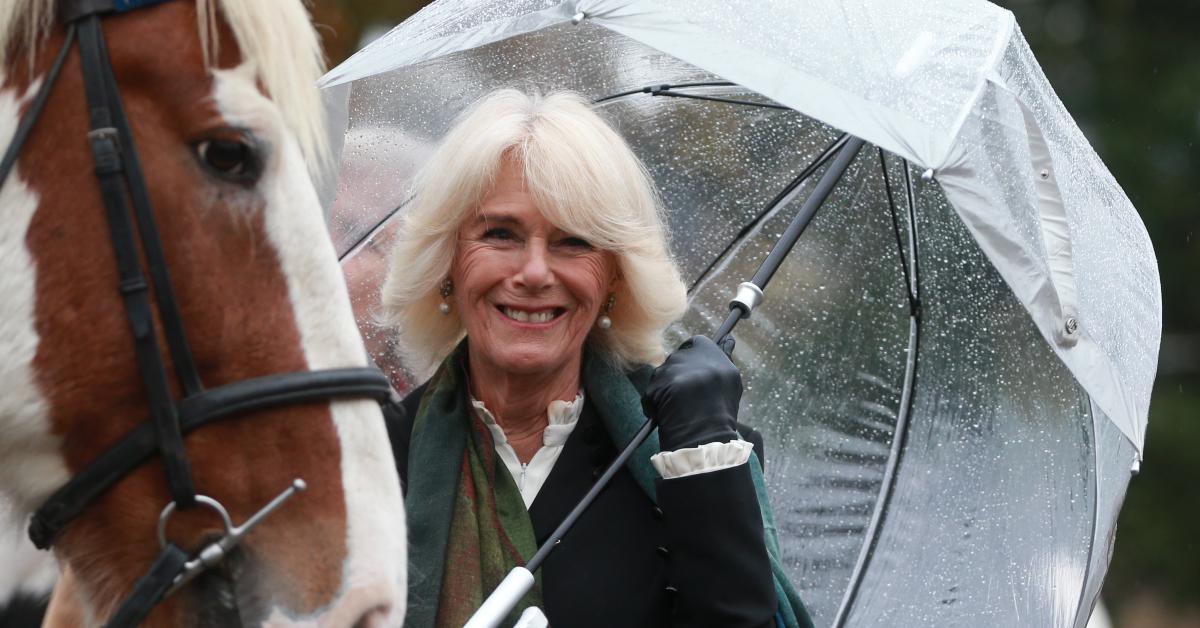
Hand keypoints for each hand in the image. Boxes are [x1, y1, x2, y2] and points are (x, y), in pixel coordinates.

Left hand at [642, 335, 741, 450]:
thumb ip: (725, 356)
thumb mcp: (731, 381)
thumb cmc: (722, 410)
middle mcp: (688, 356)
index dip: (694, 357)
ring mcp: (670, 369)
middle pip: (677, 359)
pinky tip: (668, 416)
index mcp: (709, 352)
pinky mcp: (655, 384)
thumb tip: (727, 339)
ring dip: (666, 390)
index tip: (695, 371)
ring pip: (662, 376)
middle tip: (687, 396)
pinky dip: (655, 405)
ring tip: (680, 409)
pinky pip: (651, 393)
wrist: (705, 434)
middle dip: (679, 376)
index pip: (697, 343)